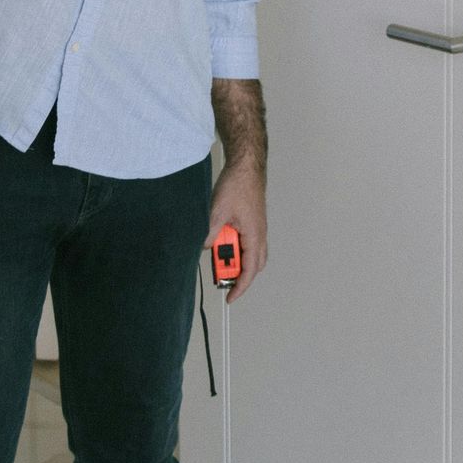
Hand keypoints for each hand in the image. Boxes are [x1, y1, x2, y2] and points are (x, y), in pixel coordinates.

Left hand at [208, 161, 266, 303]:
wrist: (245, 166)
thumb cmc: (238, 185)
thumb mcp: (217, 212)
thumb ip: (210, 233)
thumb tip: (203, 247)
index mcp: (254, 235)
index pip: (249, 269)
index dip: (240, 286)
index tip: (230, 297)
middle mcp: (259, 234)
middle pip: (253, 265)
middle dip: (238, 275)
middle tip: (221, 277)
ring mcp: (256, 228)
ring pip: (250, 253)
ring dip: (235, 258)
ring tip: (217, 255)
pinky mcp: (251, 222)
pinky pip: (245, 242)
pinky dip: (234, 247)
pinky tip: (220, 240)